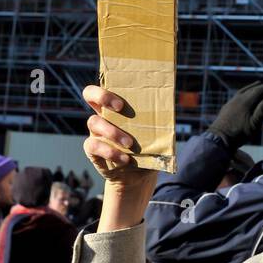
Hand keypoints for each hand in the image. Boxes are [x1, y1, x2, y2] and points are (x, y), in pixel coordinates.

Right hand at [83, 85, 157, 230]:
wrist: (139, 176)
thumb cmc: (148, 148)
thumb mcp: (155, 134)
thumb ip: (158, 120)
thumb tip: (172, 109)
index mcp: (116, 107)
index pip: (104, 86)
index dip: (106, 88)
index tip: (121, 102)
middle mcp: (102, 115)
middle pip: (90, 94)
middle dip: (103, 97)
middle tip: (120, 108)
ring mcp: (95, 132)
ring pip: (93, 122)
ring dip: (113, 132)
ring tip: (130, 144)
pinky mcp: (93, 151)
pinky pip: (93, 146)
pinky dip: (110, 152)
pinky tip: (125, 159)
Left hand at [209, 80, 262, 149]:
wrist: (219, 138)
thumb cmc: (239, 133)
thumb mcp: (254, 124)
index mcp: (246, 101)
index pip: (259, 90)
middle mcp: (238, 98)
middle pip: (252, 89)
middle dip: (262, 88)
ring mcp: (231, 101)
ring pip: (243, 90)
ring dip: (252, 87)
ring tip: (258, 84)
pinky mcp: (227, 106)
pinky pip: (237, 95)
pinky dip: (244, 92)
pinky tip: (245, 95)